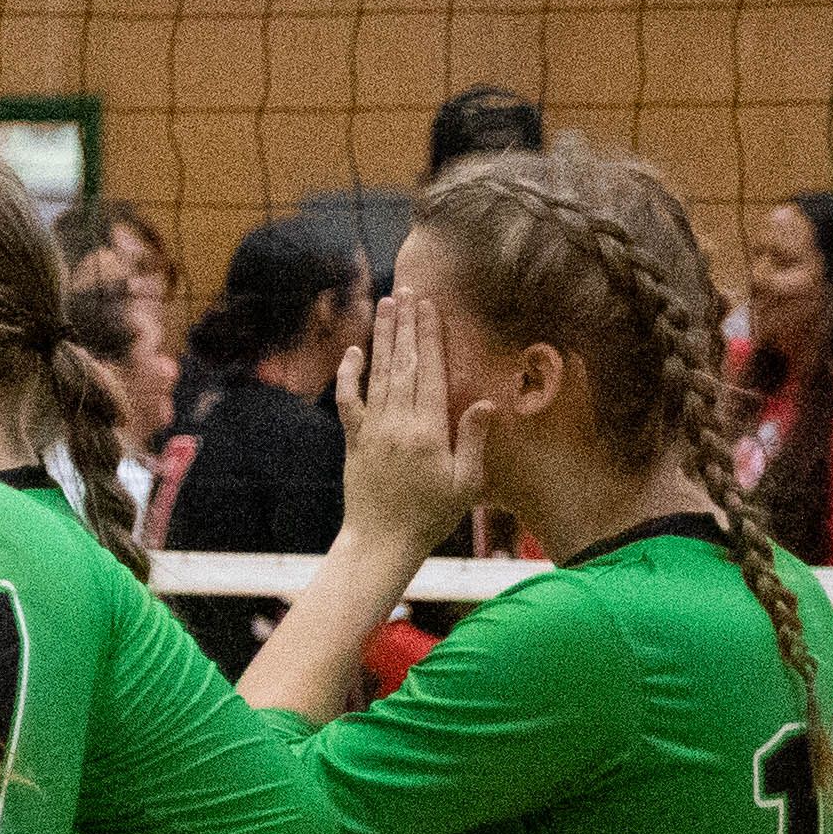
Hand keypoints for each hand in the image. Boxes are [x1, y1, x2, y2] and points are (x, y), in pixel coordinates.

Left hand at [332, 288, 489, 555]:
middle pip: (403, 363)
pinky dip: (349, 375)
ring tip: (386, 306)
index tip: (429, 306)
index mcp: (428, 430)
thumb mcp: (465, 482)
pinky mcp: (354, 440)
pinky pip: (348, 402)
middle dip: (406, 325)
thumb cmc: (431, 516)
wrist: (382, 542)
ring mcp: (372, 429)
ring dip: (382, 338)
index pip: (429, 371)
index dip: (429, 336)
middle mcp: (397, 423)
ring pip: (377, 374)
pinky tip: (354, 352)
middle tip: (408, 291)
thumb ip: (473, 440)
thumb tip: (484, 402)